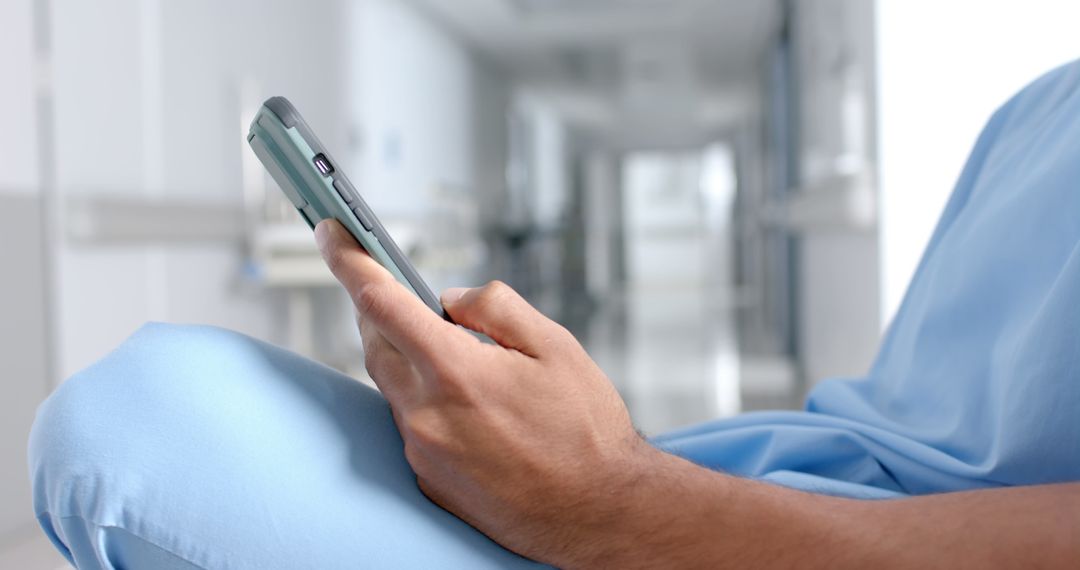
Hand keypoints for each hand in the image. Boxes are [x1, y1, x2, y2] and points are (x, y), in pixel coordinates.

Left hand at [314, 220, 662, 566]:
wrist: (599, 514)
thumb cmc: (586, 431)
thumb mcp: (555, 346)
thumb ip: (495, 308)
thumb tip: (449, 298)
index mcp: (455, 371)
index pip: (380, 300)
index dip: (348, 260)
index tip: (330, 233)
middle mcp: (426, 414)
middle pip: (375, 342)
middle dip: (380, 310)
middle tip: (404, 293)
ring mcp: (422, 453)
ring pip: (392, 385)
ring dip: (408, 358)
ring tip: (455, 354)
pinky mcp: (427, 480)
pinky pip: (410, 423)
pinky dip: (425, 400)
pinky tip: (468, 406)